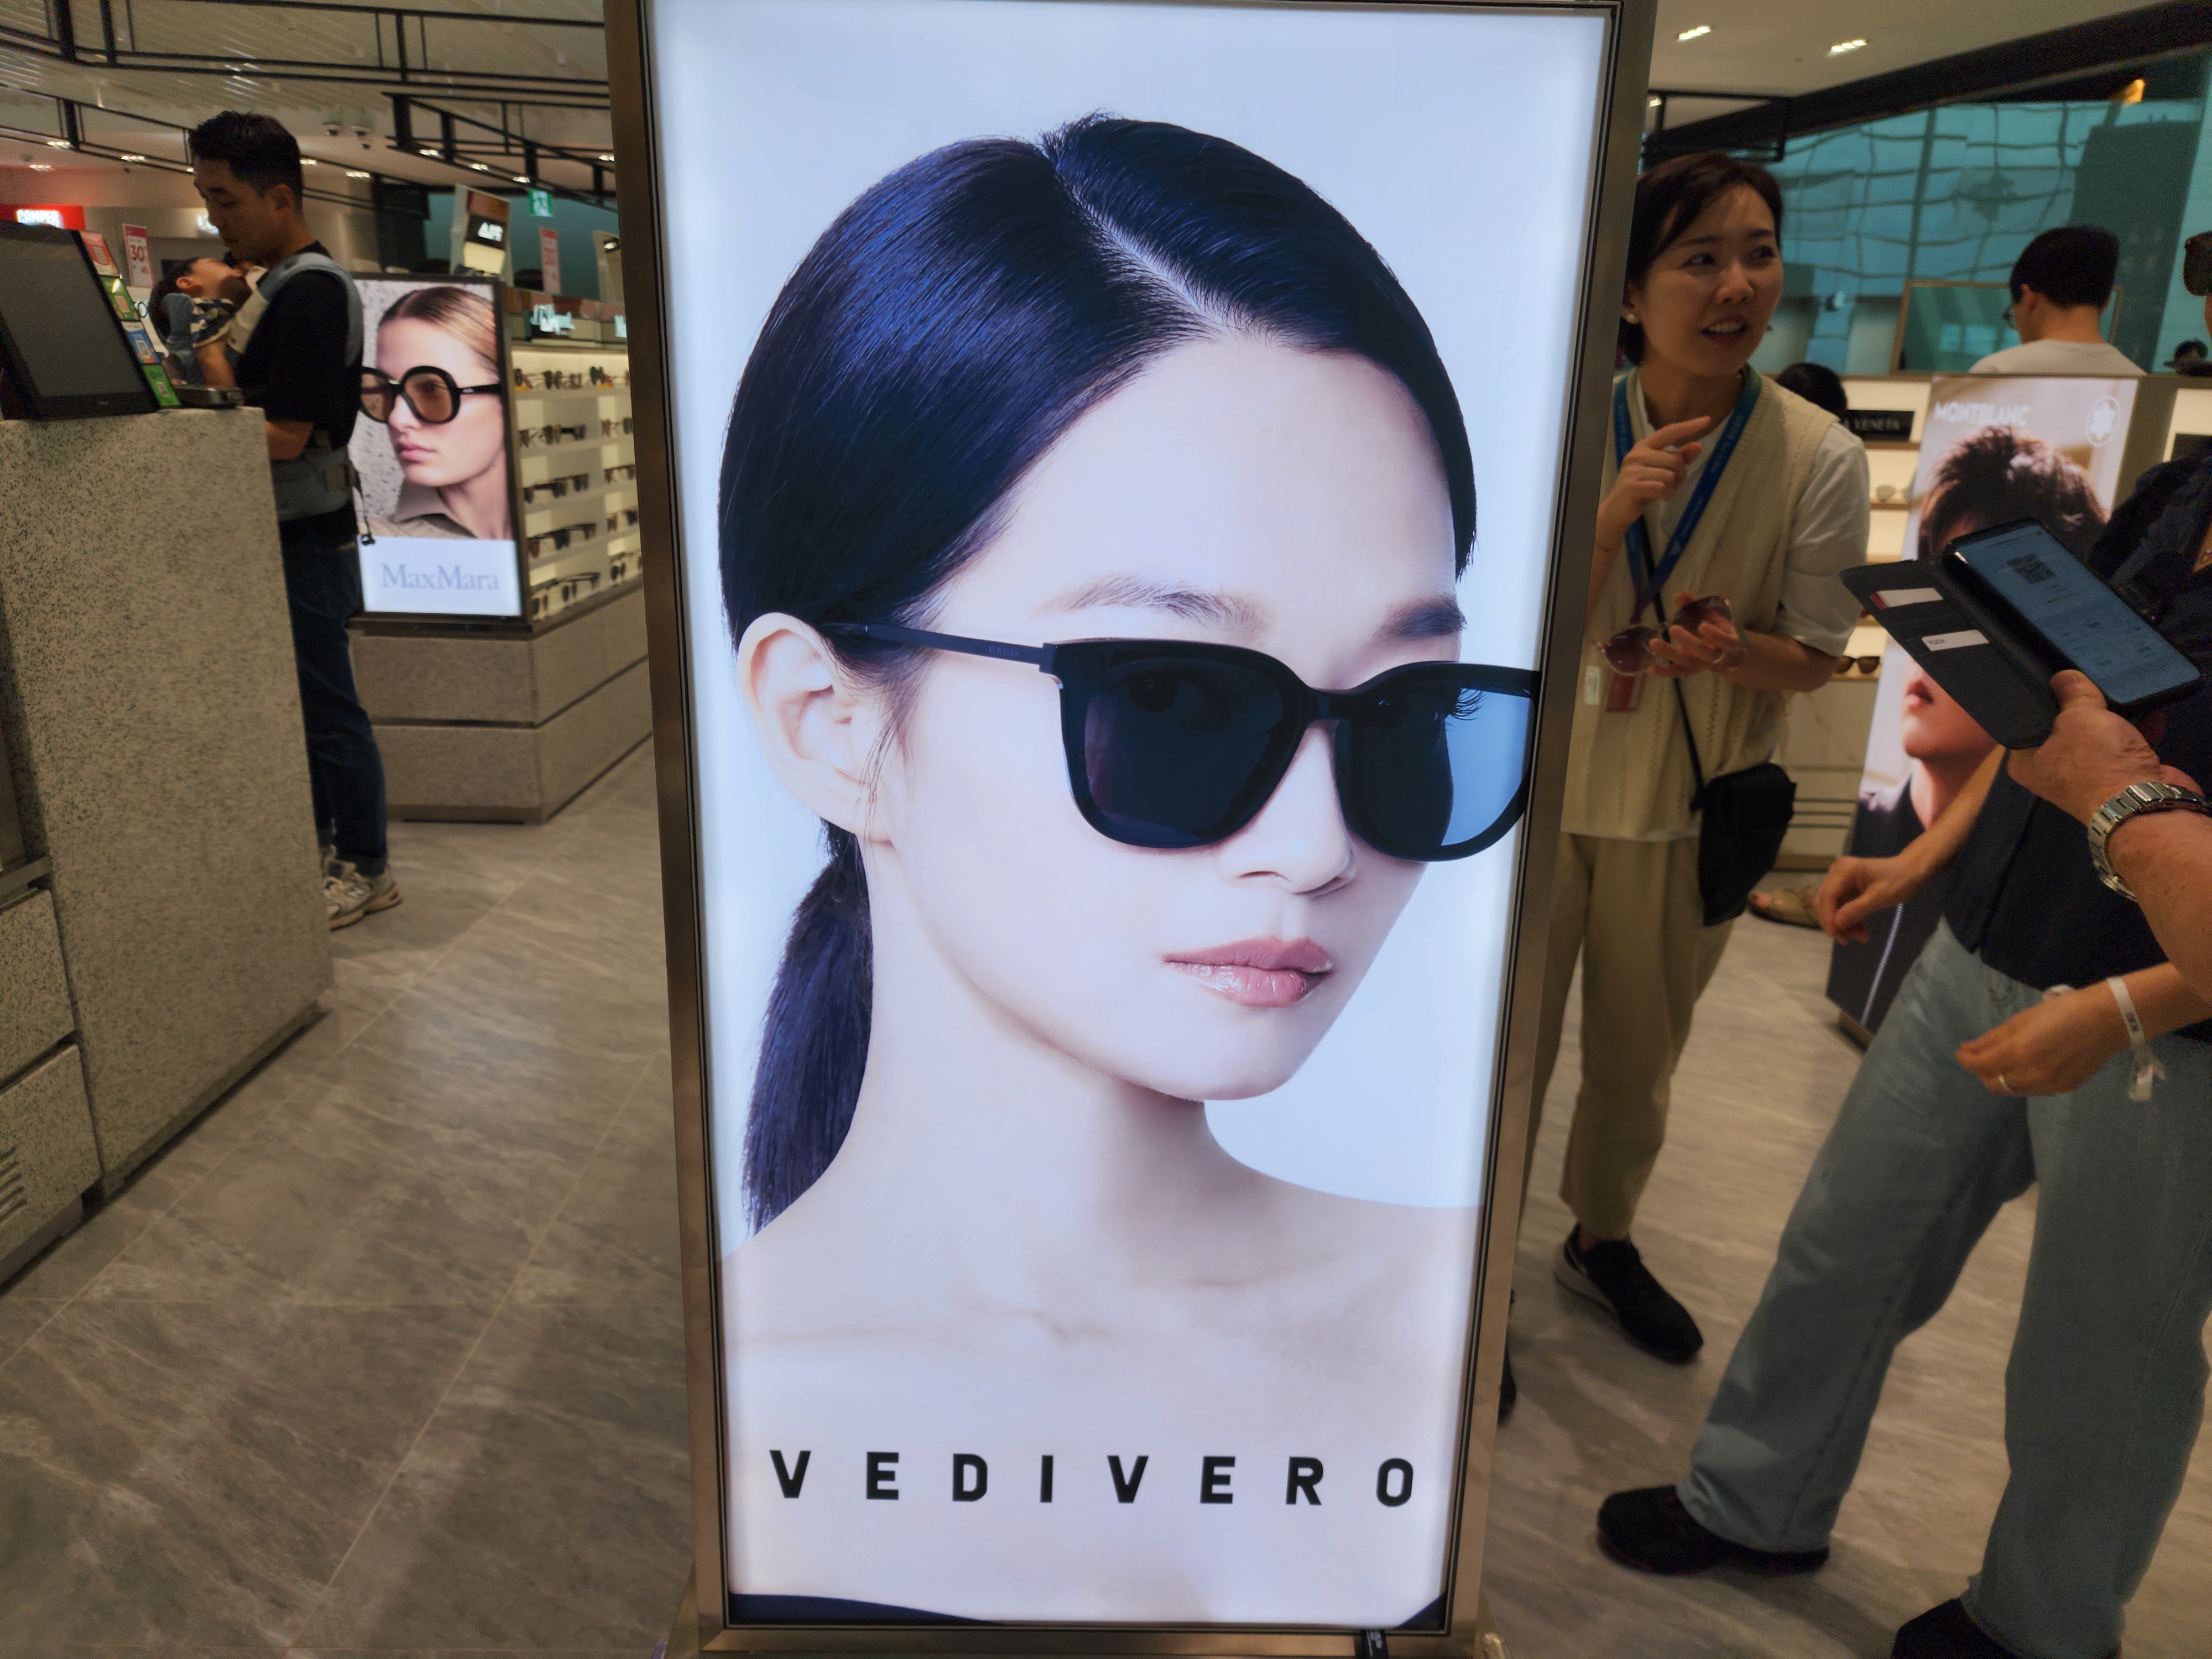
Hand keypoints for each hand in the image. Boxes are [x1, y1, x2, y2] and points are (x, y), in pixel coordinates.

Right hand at [1594, 417, 1711, 549]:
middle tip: (1669, 484)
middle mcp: (1637, 454)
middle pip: (1675, 459)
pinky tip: (1658, 498)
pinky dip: (1666, 496)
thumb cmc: (1643, 487)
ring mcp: (1633, 469)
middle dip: (1679, 475)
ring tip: (1661, 492)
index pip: (1669, 432)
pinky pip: (1662, 488)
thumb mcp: (1662, 471)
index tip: (1707, 420)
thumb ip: (1679, 458)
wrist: (1617, 510)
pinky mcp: (1632, 485)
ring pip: (1670, 476)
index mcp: (1644, 446)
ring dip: (1672, 488)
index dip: (1688, 426)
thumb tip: (1698, 446)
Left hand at [1648, 592, 1748, 677]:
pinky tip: (1651, 667)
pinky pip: (1678, 673)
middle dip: (1689, 642)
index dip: (1716, 636)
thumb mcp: (1708, 615)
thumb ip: (1694, 606)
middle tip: (1672, 628)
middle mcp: (1718, 656)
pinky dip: (1665, 672)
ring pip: (1689, 664)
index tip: (1702, 626)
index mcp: (1728, 640)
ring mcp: (1703, 665)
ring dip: (1671, 654)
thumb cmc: (1714, 627)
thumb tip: (1679, 595)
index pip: (1727, 642)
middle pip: (1706, 654)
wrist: (1718, 649)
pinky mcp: (1690, 670)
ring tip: (1654, 642)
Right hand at [1816, 853, 1926, 942]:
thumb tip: (1836, 924)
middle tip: (1848, 940)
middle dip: (1835, 923)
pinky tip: (1860, 931)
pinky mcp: (1846, 890)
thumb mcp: (1881, 896)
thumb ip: (1858, 909)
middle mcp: (1837, 874)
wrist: (1911, 871)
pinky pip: (1841, 908)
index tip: (1836, 935)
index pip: (1828, 895)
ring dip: (1843, 924)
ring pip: (1832, 908)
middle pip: (1825, 902)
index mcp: (1844, 870)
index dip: (1828, 917)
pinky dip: (1849, 921)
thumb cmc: (1899, 880)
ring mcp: (1840, 882)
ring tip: (1861, 937)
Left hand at [1955, 983, 2127, 1096]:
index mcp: (2021, 1052)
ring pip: (2014, 1090)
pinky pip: (2034, 1090)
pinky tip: (2028, 1065)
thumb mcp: (2024, 1018)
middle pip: (1994, 1085)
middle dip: (1982, 1072)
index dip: (1966, 1060)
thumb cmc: (2065, 1010)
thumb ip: (1994, 1037)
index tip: (1961, 1052)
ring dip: (2002, 1078)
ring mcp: (2051, 1085)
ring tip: (2004, 1060)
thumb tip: (1968, 1048)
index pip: (1982, 1065)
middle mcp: (2034, 1074)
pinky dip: (2023, 1081)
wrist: (2111, 1020)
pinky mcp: (2065, 1088)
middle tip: (1982, 1057)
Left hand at [2008, 671, 2200, 823]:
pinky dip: (2140, 727)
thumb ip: (2072, 694)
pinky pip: (2128, 745)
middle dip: (2082, 706)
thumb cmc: (2095, 760)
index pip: (2026, 725)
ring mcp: (2089, 776)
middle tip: (2088, 676)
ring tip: (2120, 686)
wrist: (2143, 802)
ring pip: (2100, 736)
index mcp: (2027, 763)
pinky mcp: (2121, 777)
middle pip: (2066, 728)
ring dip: (2115, 715)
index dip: (2040, 702)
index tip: (2052, 677)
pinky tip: (2151, 707)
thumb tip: (2063, 677)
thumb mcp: (2078, 717)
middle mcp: (2054, 772)